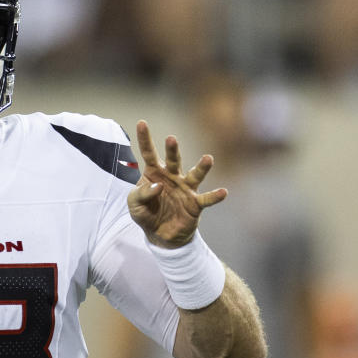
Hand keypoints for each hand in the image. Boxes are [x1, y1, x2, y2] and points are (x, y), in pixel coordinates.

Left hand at [127, 120, 226, 247]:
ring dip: (202, 167)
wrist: (160, 235)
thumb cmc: (146, 214)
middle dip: (173, 150)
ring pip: (195, 175)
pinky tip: (223, 192)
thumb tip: (157, 186)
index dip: (145, 139)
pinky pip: (207, 199)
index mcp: (154, 173)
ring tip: (208, 158)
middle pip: (173, 160)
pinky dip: (215, 196)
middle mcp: (171, 176)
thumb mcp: (134, 205)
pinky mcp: (195, 204)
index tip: (141, 122)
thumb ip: (141, 194)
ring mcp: (185, 189)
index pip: (148, 153)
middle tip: (171, 138)